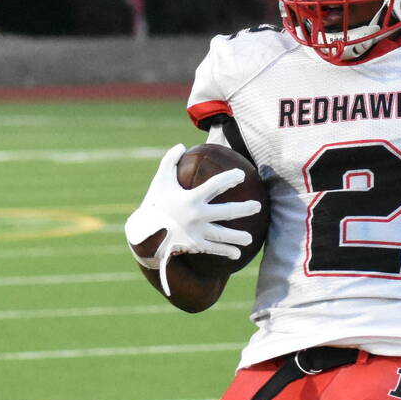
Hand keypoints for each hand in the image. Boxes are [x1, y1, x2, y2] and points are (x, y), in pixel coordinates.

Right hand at [123, 145, 261, 293]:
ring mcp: (196, 232)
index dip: (230, 178)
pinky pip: (213, 249)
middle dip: (244, 209)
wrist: (144, 233)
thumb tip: (181, 145)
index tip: (241, 176)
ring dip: (238, 237)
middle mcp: (196, 216)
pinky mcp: (194, 245)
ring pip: (222, 235)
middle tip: (257, 206)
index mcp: (190, 198)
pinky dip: (226, 252)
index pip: (215, 185)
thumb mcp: (160, 181)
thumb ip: (170, 161)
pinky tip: (237, 255)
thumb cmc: (155, 203)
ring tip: (250, 239)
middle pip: (226, 212)